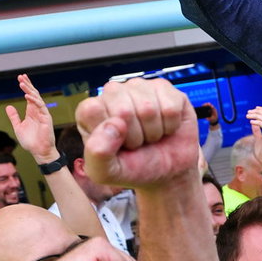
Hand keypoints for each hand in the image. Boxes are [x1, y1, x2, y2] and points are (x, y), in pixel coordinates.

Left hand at [6, 74, 58, 160]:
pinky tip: (27, 96)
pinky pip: (40, 106)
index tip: (20, 79)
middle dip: (27, 85)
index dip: (26, 87)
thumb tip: (8, 107)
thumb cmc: (30, 141)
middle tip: (21, 77)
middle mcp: (37, 111)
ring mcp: (42, 114)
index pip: (29, 96)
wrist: (39, 151)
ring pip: (37, 98)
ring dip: (29, 90)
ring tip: (22, 83)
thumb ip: (14, 117)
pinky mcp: (46, 118)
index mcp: (31, 112)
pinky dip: (34, 101)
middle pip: (33, 94)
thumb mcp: (18, 127)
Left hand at [76, 77, 202, 189]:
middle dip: (135, 136)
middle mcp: (112, 93)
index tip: (116, 146)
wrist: (167, 172)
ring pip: (148, 108)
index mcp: (90, 110)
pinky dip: (171, 125)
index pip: (93, 110)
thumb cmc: (133, 168)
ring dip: (154, 132)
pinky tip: (166, 127)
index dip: (110, 135)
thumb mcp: (106, 173)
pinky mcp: (164, 88)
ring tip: (151, 136)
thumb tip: (113, 124)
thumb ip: (97, 155)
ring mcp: (139, 87)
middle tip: (137, 143)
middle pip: (123, 110)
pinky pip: (170, 107)